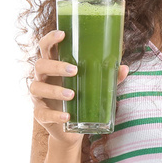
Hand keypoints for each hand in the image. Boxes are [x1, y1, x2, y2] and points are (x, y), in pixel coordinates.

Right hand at [29, 29, 128, 145]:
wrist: (69, 128)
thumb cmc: (79, 96)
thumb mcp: (94, 84)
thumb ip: (108, 76)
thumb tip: (124, 68)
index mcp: (54, 65)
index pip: (46, 47)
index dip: (51, 38)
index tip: (63, 34)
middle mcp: (42, 78)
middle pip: (40, 65)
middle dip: (56, 66)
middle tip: (75, 70)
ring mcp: (38, 96)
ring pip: (37, 87)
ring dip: (55, 90)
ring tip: (72, 94)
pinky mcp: (39, 114)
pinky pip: (43, 113)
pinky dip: (55, 115)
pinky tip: (67, 116)